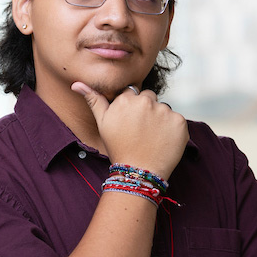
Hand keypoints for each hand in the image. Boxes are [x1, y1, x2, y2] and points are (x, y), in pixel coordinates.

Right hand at [72, 81, 187, 178]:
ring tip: (151, 138)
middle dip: (146, 110)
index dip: (131, 109)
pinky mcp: (179, 122)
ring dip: (160, 119)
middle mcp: (146, 101)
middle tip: (141, 131)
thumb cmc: (118, 147)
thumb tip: (76, 84)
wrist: (138, 172)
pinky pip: (176, 120)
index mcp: (127, 99)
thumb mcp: (102, 123)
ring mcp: (165, 111)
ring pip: (163, 109)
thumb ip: (93, 100)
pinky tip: (163, 141)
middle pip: (150, 98)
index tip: (130, 123)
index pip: (133, 94)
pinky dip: (172, 130)